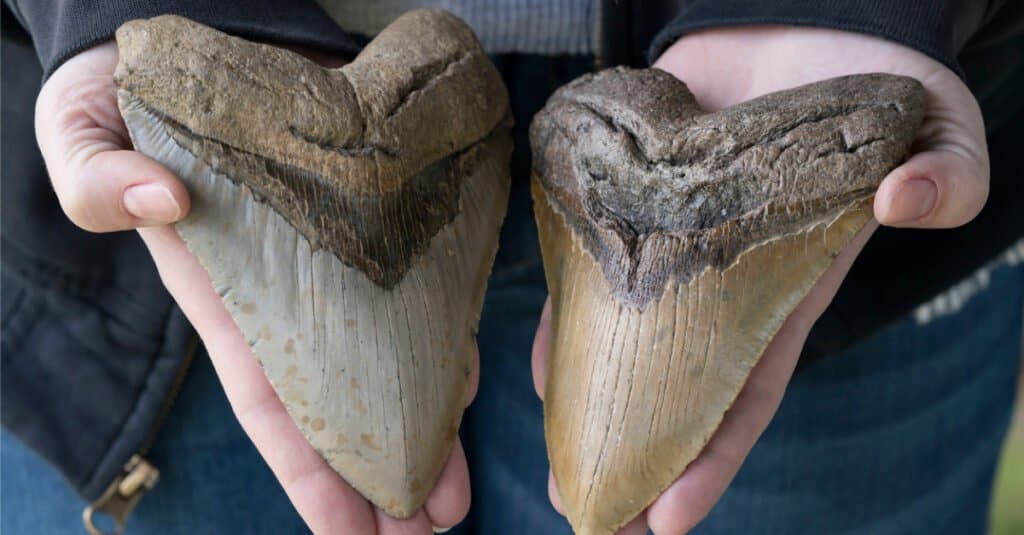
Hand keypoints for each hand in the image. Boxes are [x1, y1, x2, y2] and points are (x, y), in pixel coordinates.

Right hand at [36, 41, 475, 533]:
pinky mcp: (377, 222)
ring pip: (386, 360)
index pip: (271, 403)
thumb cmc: (126, 101)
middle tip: (433, 524)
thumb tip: (161, 201)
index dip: (310, 473)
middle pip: (341, 403)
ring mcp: (337, 264)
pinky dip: (441, 338)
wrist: (193, 49)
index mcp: (224, 296)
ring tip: (457, 484)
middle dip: (381, 470)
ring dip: (423, 423)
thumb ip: (98, 178)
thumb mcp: (82, 134)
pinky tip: (465, 381)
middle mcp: (287, 296)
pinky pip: (417, 291)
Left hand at [531, 26, 987, 533]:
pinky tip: (540, 363)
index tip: (665, 523)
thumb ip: (948, 173)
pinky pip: (588, 273)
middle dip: (636, 455)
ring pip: (623, 342)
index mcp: (786, 290)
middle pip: (673, 389)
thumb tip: (914, 198)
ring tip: (553, 459)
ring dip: (590, 402)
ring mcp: (672, 249)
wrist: (801, 31)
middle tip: (587, 515)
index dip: (709, 461)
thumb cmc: (875, 90)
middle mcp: (722, 284)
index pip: (745, 394)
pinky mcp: (633, 204)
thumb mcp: (939, 128)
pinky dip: (565, 318)